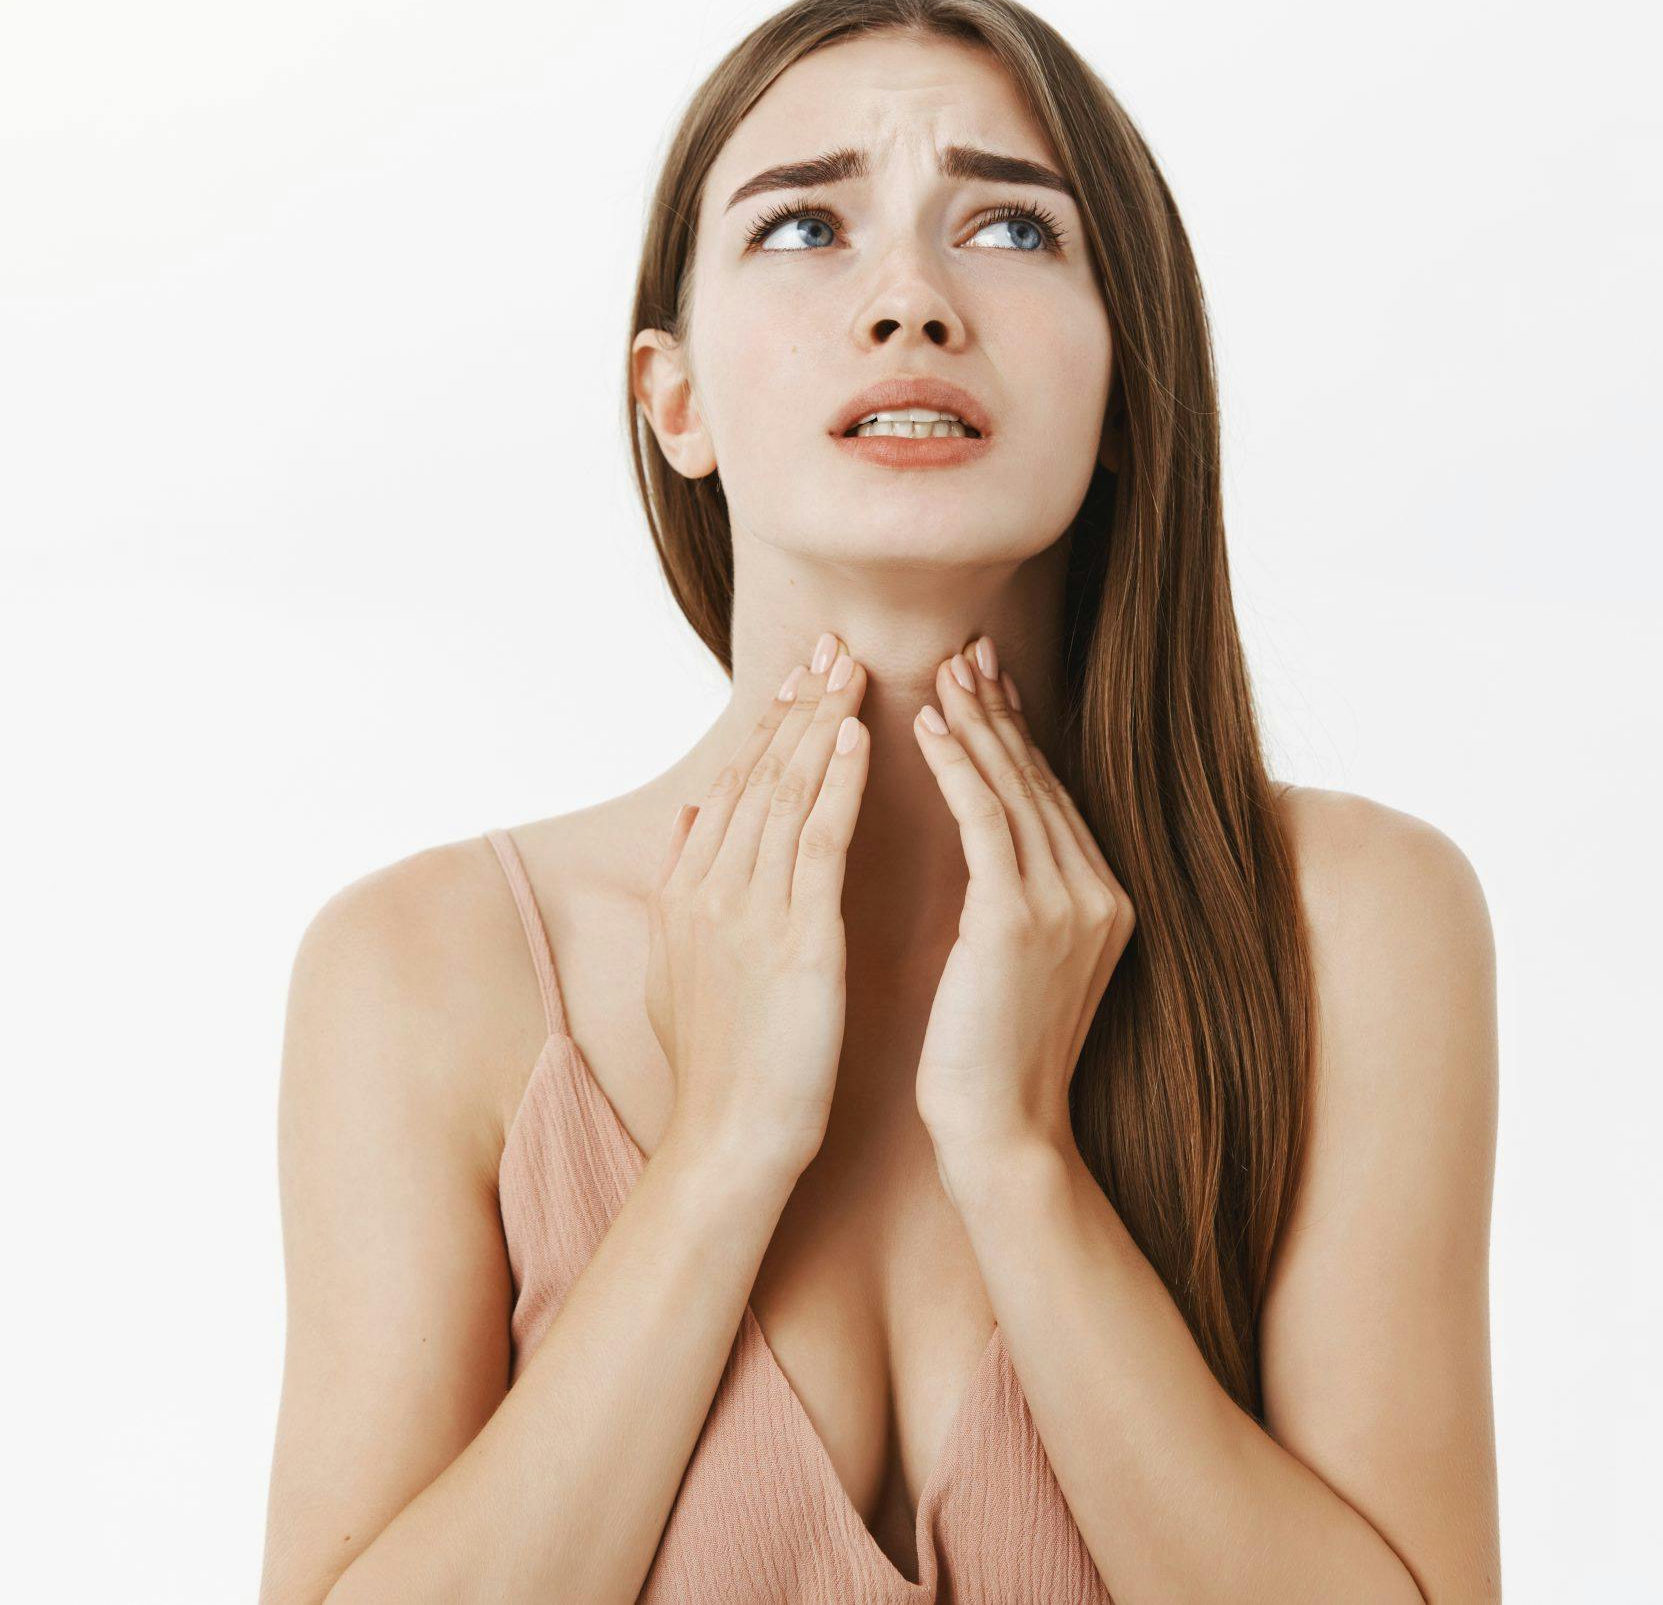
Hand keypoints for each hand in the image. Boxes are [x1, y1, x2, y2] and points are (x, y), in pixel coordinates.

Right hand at [646, 636, 872, 1176]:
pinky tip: (860, 736)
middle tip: (832, 642)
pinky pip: (817, 843)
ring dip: (821, 722)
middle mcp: (709, 891)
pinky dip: (837, 783)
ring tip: (852, 666)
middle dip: (796, 704)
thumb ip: (681, 887)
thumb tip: (689, 817)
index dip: (768, 727)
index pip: (732, 788)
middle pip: (758, 774)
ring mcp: (747, 913)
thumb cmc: (722, 1068)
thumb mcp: (679, 969)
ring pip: (786, 793)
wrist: (732, 1142)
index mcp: (687, 895)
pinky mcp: (794, 942)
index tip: (799, 674)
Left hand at [908, 635, 1133, 1153]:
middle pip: (1041, 782)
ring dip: (976, 722)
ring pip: (1016, 790)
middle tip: (966, 650)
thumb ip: (1015, 905)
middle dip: (1001, 712)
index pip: (1052, 801)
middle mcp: (1100, 894)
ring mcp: (1070, 905)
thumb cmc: (988, 1063)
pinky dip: (958, 768)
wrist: (1002, 1135)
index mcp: (1105, 904)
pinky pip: (987, 821)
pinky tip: (928, 728)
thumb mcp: (1014, 969)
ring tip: (941, 671)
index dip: (1018, 737)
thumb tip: (988, 857)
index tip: (987, 684)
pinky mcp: (1022, 919)